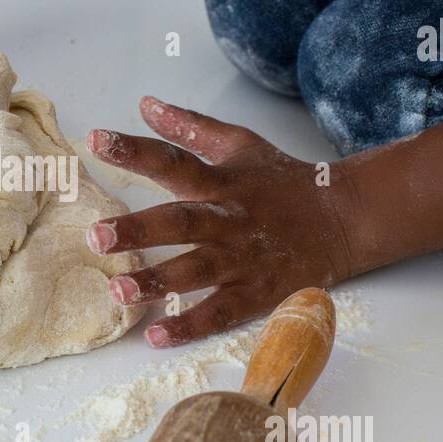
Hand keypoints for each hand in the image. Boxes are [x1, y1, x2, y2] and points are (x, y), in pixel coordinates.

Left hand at [86, 97, 360, 347]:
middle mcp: (229, 219)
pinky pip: (222, 312)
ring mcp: (244, 259)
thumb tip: (146, 104)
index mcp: (221, 181)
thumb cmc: (282, 182)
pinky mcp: (259, 292)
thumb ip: (189, 127)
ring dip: (158, 282)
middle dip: (139, 230)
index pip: (173, 161)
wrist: (346, 219)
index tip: (96, 141)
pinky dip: (191, 326)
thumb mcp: (239, 145)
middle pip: (182, 222)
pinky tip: (156, 337)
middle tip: (96, 237)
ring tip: (119, 291)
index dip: (136, 150)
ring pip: (198, 271)